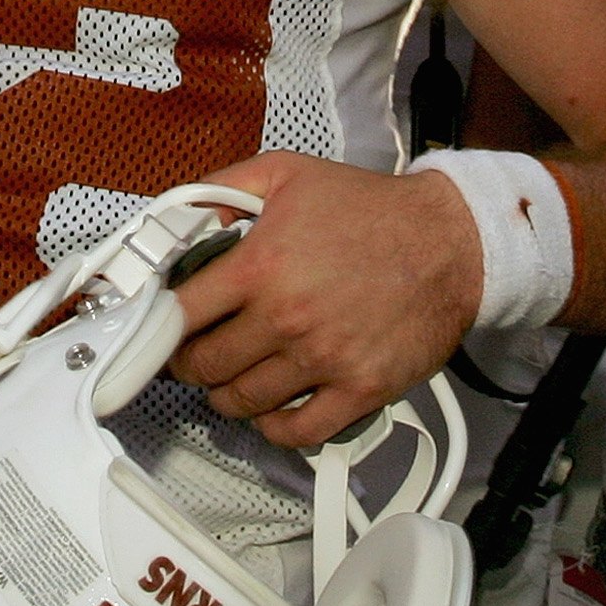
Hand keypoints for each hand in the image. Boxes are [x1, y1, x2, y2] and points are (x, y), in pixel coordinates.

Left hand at [168, 150, 480, 449]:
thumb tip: (174, 217)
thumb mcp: (285, 173)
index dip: (158, 324)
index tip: (155, 328)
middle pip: (204, 366)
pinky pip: (299, 432)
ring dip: (224, 395)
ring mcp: (324, 359)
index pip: (180, 314)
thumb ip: (219, 189)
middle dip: (187, 363)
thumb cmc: (368, 209)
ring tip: (228, 377)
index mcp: (261, 266)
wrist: (450, 241)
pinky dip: (274, 428)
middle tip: (190, 354)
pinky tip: (270, 408)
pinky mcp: (361, 390)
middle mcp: (287, 318)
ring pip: (242, 402)